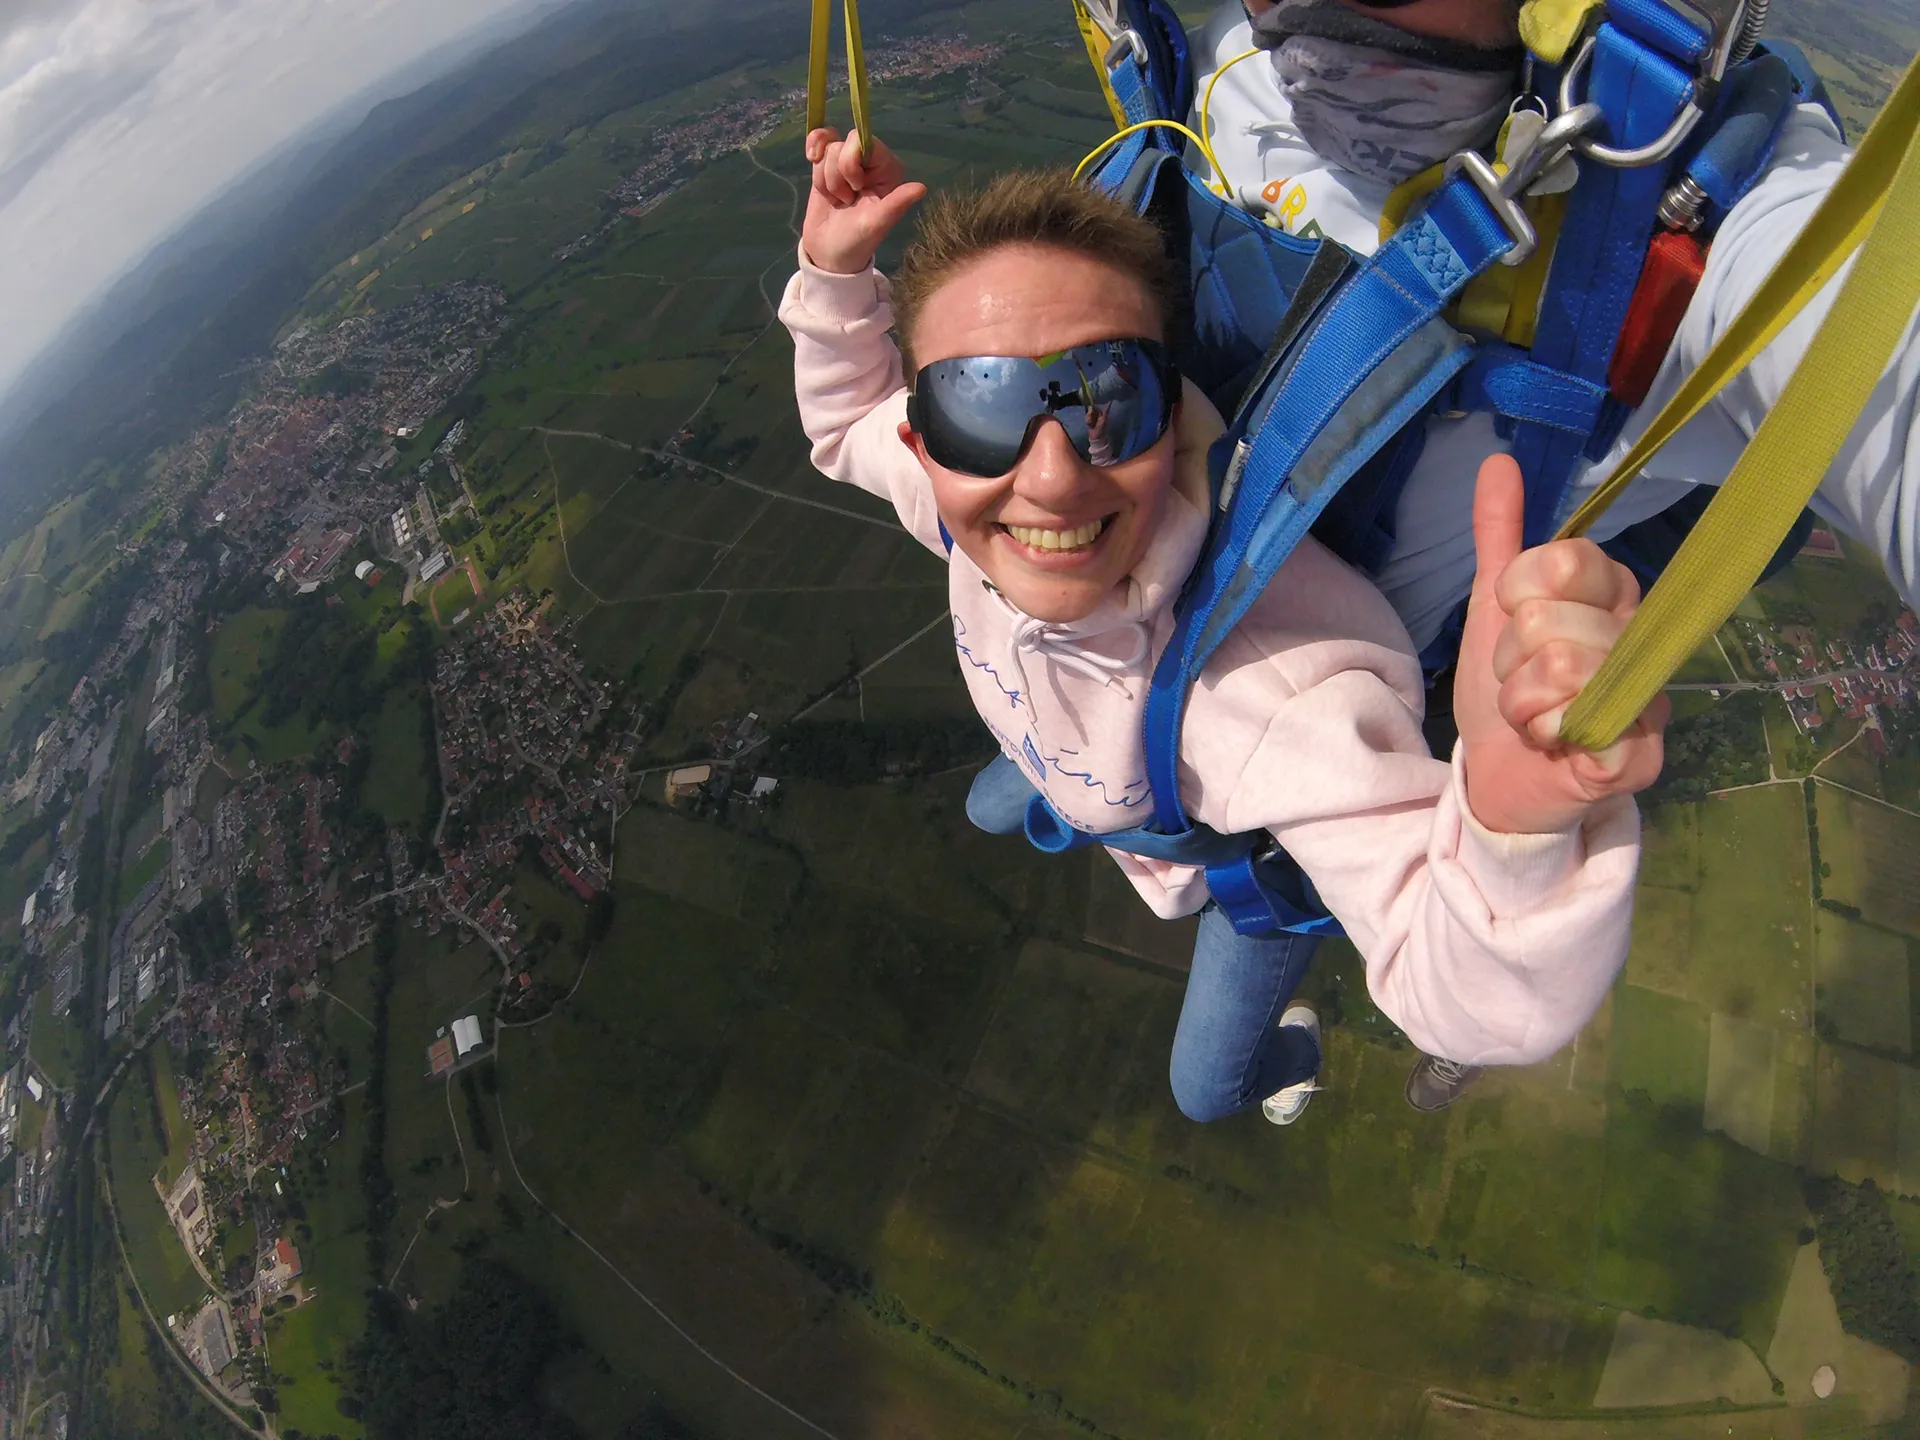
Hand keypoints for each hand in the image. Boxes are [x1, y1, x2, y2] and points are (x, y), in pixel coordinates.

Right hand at [802, 128, 926, 275]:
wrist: (829, 252)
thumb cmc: (857, 241)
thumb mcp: (876, 225)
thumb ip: (896, 204)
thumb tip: (922, 187)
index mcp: (889, 171)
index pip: (866, 142)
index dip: (851, 162)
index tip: (855, 188)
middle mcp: (871, 161)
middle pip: (845, 142)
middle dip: (837, 173)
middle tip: (846, 199)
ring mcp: (849, 160)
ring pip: (829, 145)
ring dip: (825, 177)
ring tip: (837, 199)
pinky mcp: (829, 163)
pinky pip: (819, 140)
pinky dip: (814, 152)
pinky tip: (812, 160)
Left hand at [1454, 455, 1667, 833]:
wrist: (1498, 777)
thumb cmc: (1507, 691)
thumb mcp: (1491, 608)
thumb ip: (1499, 536)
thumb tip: (1497, 460)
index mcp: (1612, 596)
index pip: (1565, 558)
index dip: (1518, 592)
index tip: (1513, 621)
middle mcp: (1641, 638)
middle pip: (1550, 617)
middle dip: (1510, 658)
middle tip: (1522, 682)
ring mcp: (1647, 697)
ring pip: (1559, 665)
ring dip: (1520, 697)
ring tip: (1533, 713)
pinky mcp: (1639, 754)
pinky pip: (1579, 720)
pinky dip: (1542, 731)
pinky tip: (1551, 742)